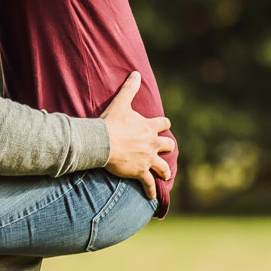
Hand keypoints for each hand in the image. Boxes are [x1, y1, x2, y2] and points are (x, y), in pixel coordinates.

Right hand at [99, 72, 174, 201]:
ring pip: (163, 168)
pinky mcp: (140, 172)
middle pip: (168, 145)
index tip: (163, 125)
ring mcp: (148, 159)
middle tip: (166, 150)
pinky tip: (152, 197)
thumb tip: (136, 73)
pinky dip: (150, 191)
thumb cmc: (111, 123)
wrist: (103, 143)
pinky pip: (149, 184)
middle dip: (168, 148)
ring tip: (166, 175)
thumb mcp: (121, 103)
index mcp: (149, 127)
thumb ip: (130, 88)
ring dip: (165, 171)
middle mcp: (152, 144)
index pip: (163, 123)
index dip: (163, 124)